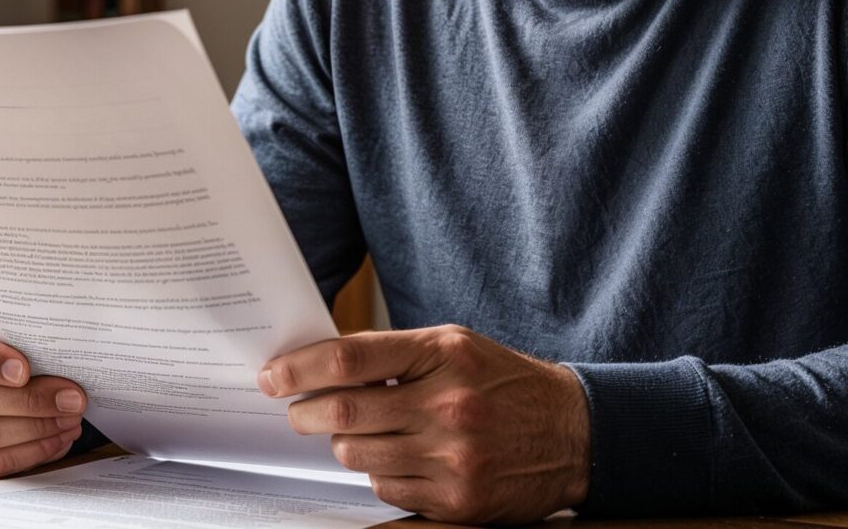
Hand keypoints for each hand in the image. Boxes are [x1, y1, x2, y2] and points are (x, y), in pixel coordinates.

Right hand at [0, 307, 87, 475]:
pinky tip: (58, 440)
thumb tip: (60, 336)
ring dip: (33, 431)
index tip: (25, 369)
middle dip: (27, 401)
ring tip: (71, 420)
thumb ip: (17, 322)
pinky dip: (28, 454)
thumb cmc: (2, 332)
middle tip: (72, 399)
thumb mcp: (1, 316)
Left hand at [257, 324, 589, 523]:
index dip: (300, 369)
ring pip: (359, 456)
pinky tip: (401, 458)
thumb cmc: (505, 382)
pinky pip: (387, 489)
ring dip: (345, 444)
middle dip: (306, 413)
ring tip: (361, 432)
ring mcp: (454, 458)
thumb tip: (323, 368)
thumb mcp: (456, 347)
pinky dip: (381, 474)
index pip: (351, 359)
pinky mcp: (458, 501)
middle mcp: (449, 406)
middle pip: (345, 413)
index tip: (272, 376)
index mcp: (444, 355)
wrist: (574, 433)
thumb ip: (394, 354)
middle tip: (296, 411)